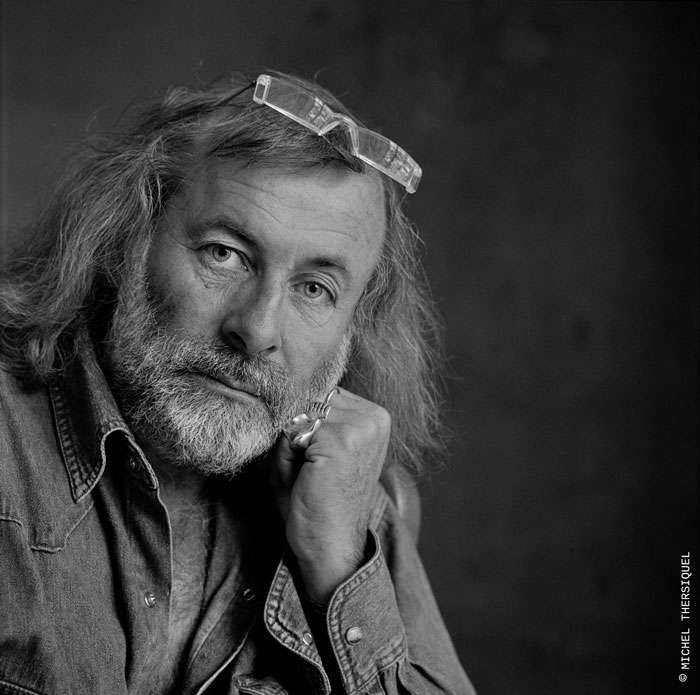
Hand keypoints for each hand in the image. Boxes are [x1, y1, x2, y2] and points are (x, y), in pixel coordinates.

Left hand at [269, 388, 389, 604]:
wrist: (330, 547)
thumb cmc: (319, 501)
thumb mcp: (315, 449)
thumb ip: (305, 416)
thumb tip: (282, 392)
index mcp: (375, 416)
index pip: (320, 395)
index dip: (305, 427)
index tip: (319, 463)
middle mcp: (374, 417)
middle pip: (307, 401)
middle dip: (295, 435)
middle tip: (311, 474)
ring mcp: (360, 427)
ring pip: (297, 415)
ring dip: (290, 446)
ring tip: (308, 477)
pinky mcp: (341, 440)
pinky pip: (291, 432)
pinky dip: (285, 458)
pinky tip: (305, 481)